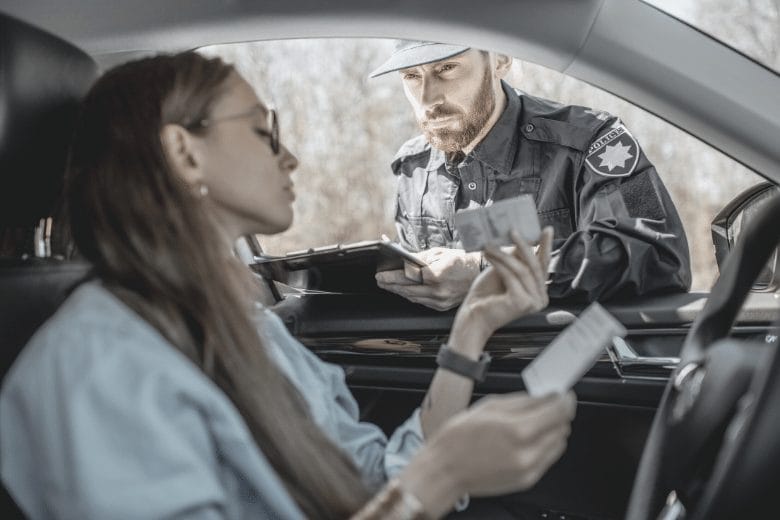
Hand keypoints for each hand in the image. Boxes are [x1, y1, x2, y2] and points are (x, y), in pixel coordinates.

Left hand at [375, 248, 480, 310]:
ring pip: (412, 297)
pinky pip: (421, 302)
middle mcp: (438, 290)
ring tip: (389, 285)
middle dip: (391, 284)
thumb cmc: (461, 260)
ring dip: (399, 291)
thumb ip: (419, 258)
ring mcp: (440, 301)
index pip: (407, 277)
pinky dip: (411, 296)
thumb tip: (401, 259)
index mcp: (436, 274)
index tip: (380, 275)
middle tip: (380, 280)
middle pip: (407, 289)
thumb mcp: (439, 253)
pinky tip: (404, 291)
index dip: (391, 276)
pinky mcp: (442, 306)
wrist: (480, 273)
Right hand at [400, 391, 576, 515]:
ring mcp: (528, 469)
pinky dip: (544, 445)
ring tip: (534, 423)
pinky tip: (527, 439)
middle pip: (563, 427)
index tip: (564, 394)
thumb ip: (523, 401)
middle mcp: (527, 453)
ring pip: (559, 443)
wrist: (446, 470)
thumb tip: (546, 396)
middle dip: (558, 413)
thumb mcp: (490, 406)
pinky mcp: (527, 479)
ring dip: (552, 430)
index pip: (559, 411)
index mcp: (518, 430)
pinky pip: (548, 458)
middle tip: (547, 405)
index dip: (565, 399)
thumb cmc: (459, 437)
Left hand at [454, 227, 552, 338]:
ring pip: (522, 269)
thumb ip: (516, 260)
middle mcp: (540, 299)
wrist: (473, 316)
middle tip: (514, 230)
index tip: (546, 229)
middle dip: (524, 245)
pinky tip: (488, 255)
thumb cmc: (487, 295)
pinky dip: (499, 263)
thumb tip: (523, 238)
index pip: (543, 266)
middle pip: (535, 266)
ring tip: (490, 244)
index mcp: (539, 292)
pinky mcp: (522, 302)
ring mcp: (533, 303)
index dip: (545, 246)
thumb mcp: (504, 272)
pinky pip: (511, 276)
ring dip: (504, 254)